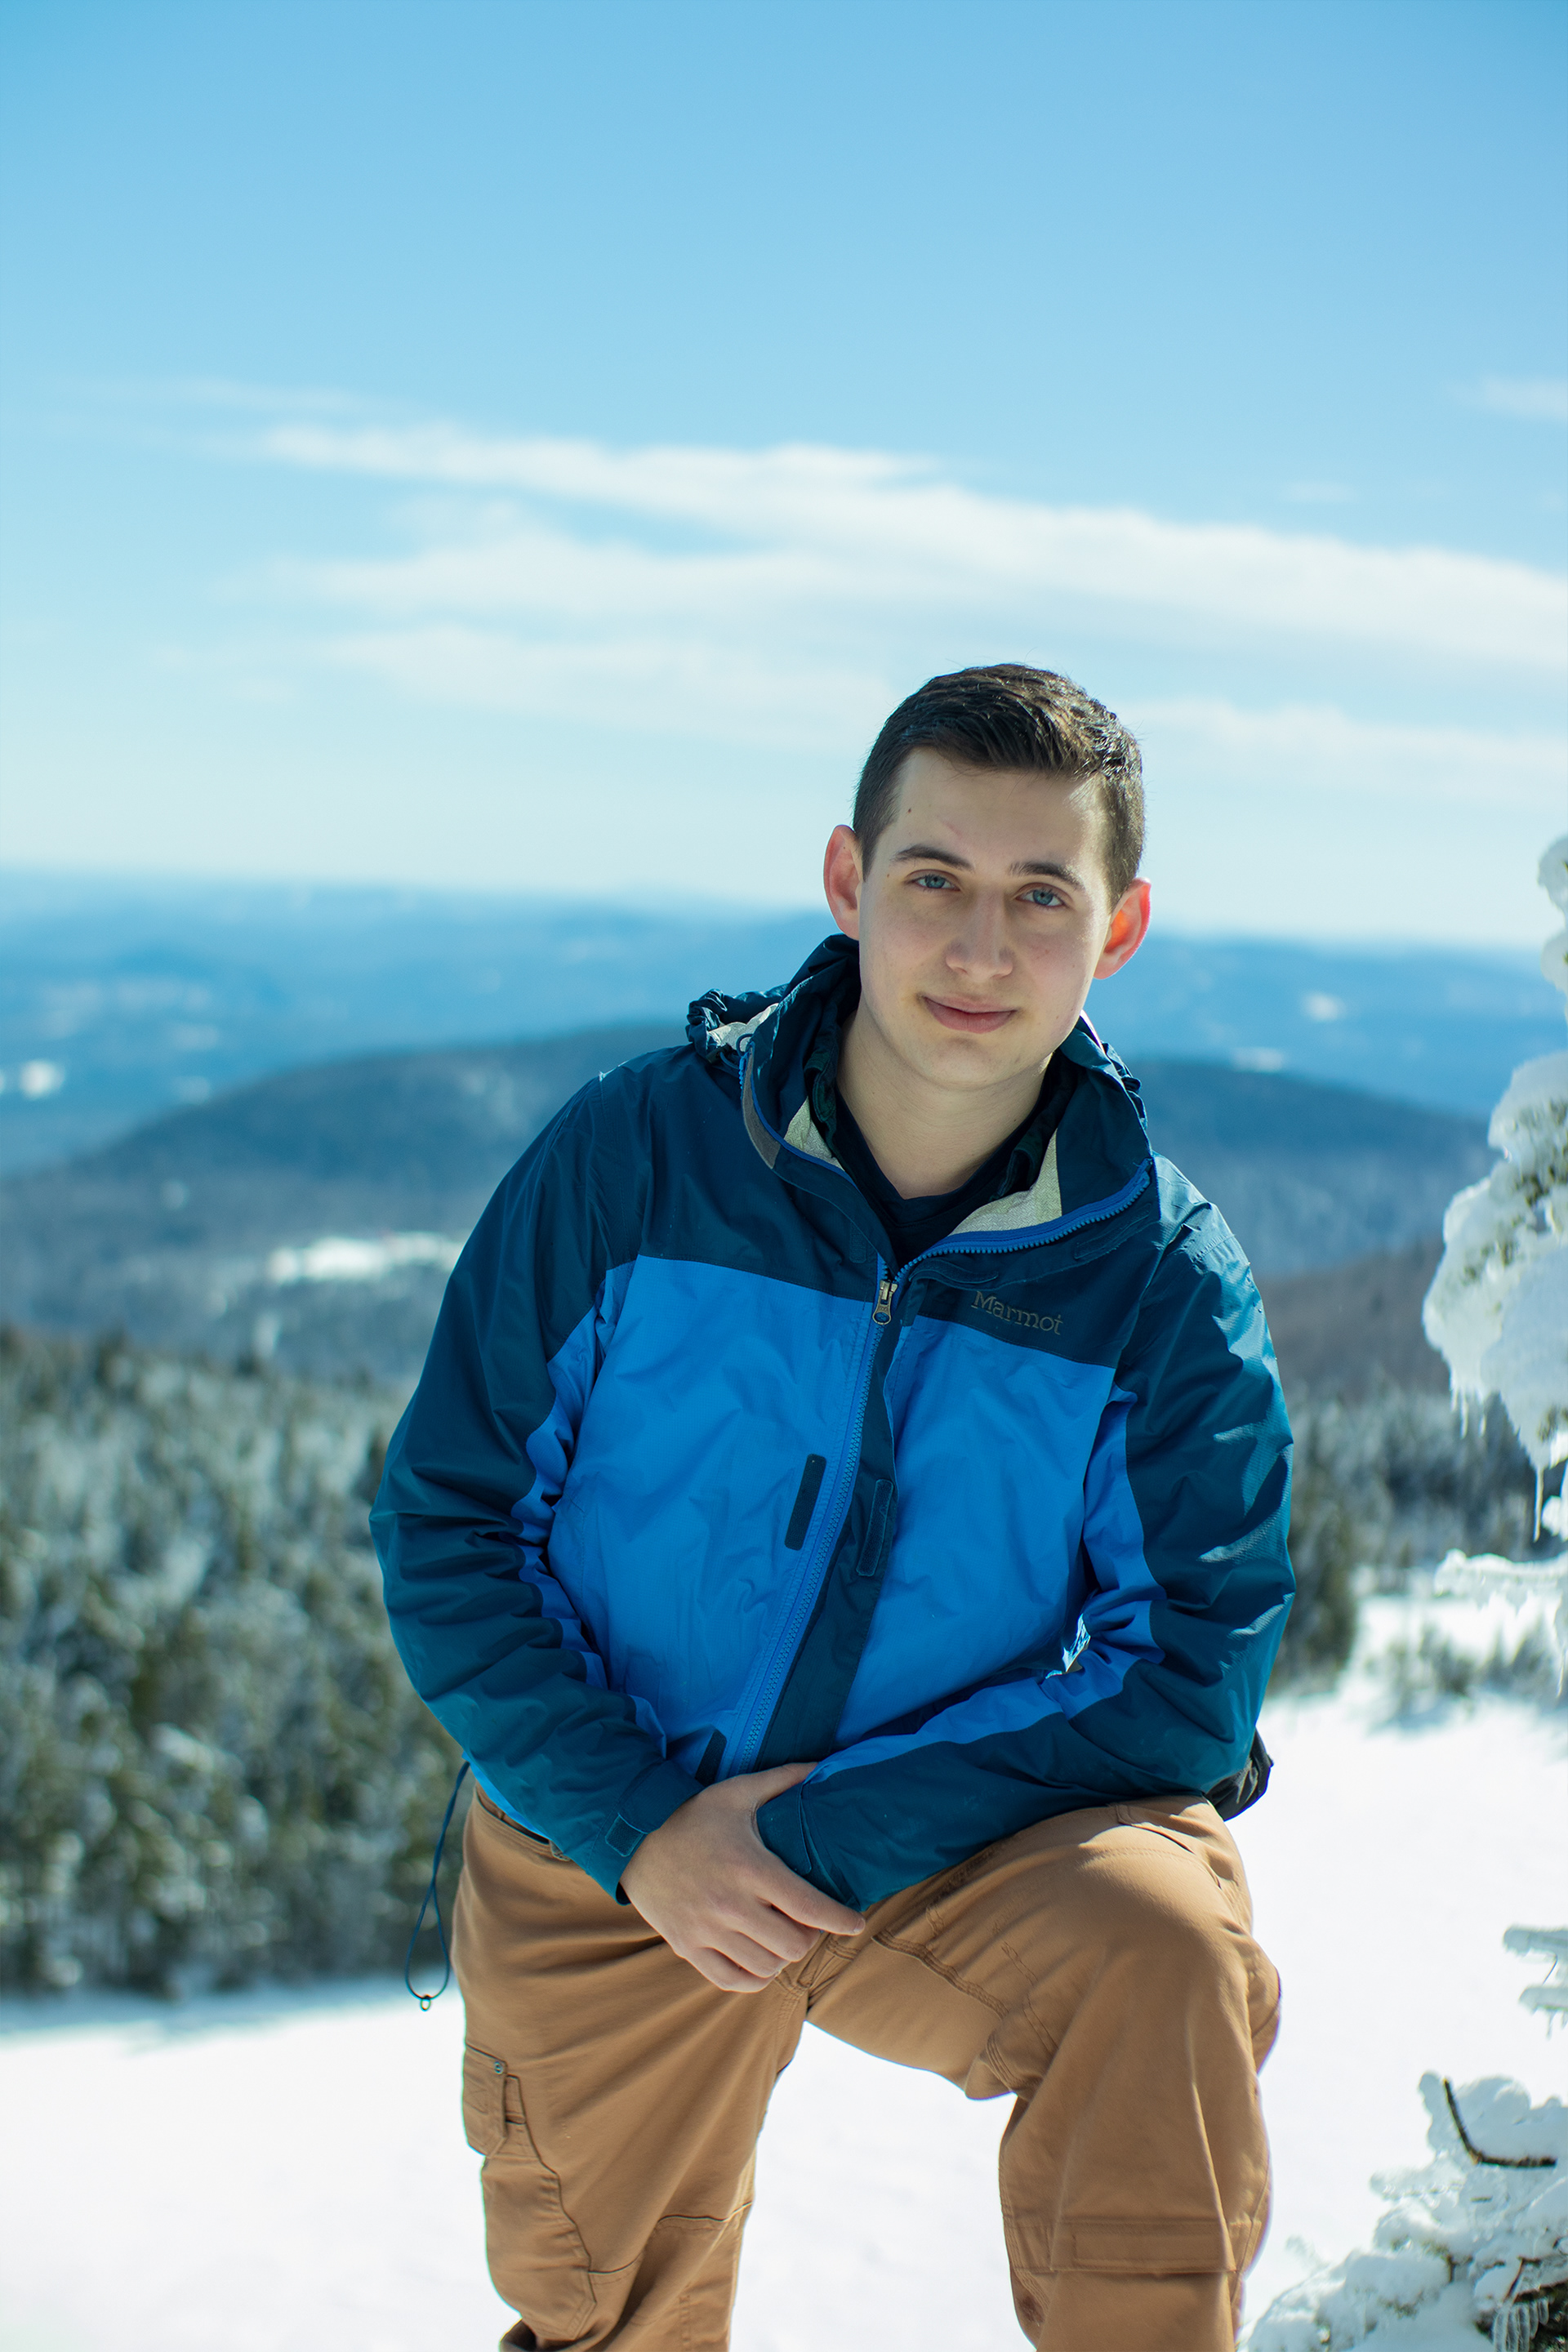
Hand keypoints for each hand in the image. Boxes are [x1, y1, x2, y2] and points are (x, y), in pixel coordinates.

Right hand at [619, 1760, 865, 1992]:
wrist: (633, 1838)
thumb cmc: (692, 1815)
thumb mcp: (736, 1792)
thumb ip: (782, 1780)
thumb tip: (822, 1766)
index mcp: (749, 1867)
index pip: (809, 1907)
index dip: (839, 1919)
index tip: (855, 1922)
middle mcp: (729, 1904)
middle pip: (792, 1945)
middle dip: (812, 1937)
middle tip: (811, 1923)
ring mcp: (706, 1930)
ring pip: (766, 1966)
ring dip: (784, 1956)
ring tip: (785, 1937)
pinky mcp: (686, 1946)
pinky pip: (732, 1980)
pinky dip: (755, 1977)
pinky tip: (760, 1958)